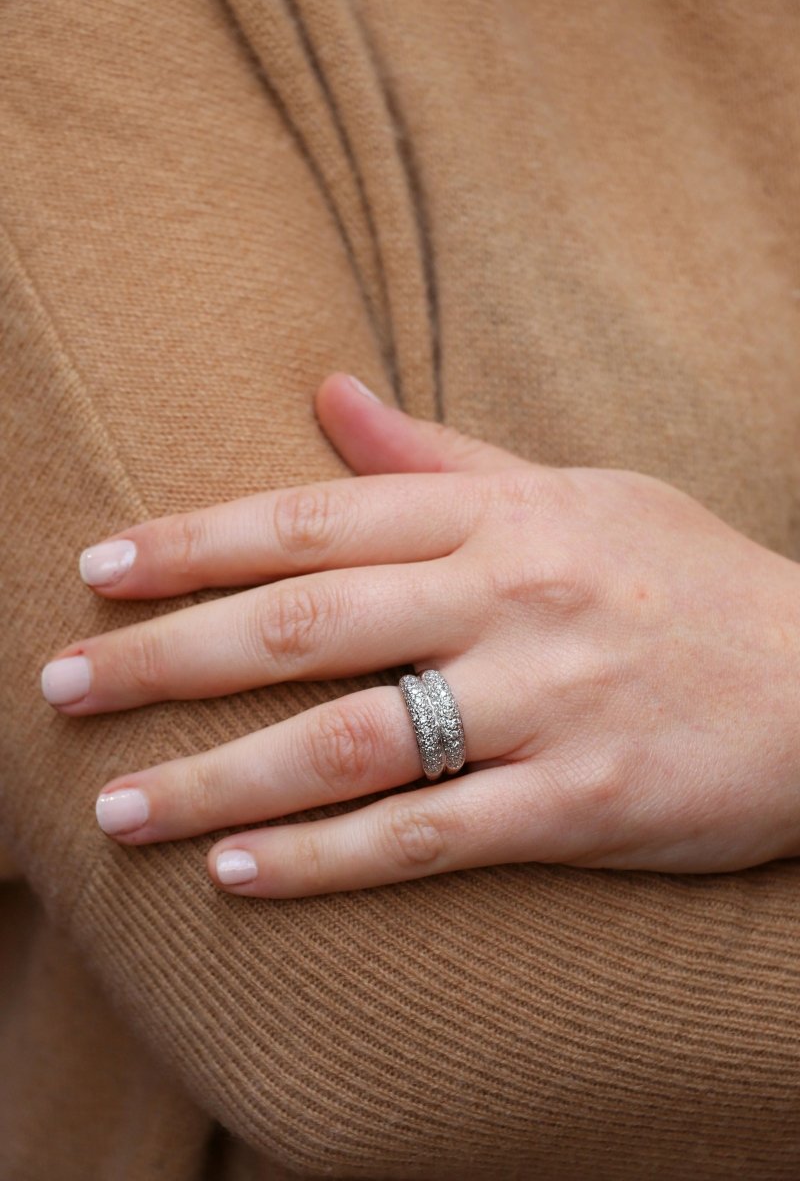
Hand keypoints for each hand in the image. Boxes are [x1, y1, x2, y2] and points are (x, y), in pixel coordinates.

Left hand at [40, 372, 799, 896]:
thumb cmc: (685, 580)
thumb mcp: (577, 492)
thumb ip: (442, 458)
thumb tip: (327, 396)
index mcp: (504, 516)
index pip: (315, 519)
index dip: (193, 543)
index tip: (96, 570)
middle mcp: (512, 600)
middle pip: (304, 624)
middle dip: (167, 658)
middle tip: (63, 686)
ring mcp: (546, 705)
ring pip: (349, 740)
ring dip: (218, 778)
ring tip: (120, 808)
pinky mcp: (578, 806)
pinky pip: (426, 837)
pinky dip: (323, 859)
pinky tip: (237, 873)